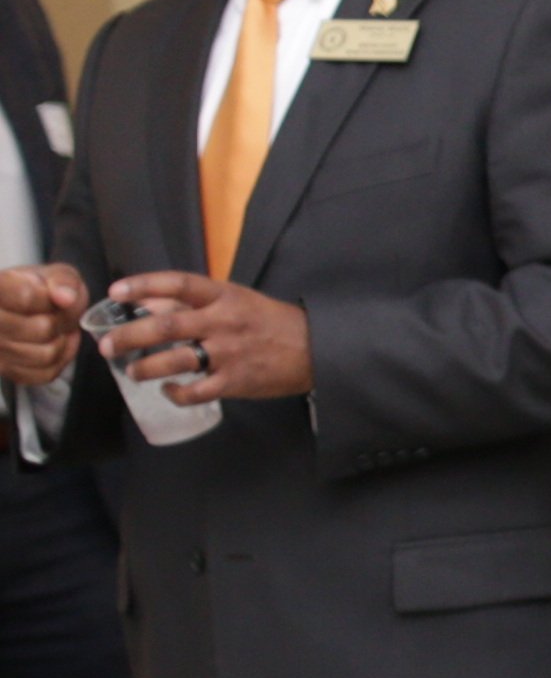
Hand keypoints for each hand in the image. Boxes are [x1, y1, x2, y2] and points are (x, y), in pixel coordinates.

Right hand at [0, 264, 77, 391]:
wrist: (24, 306)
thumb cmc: (38, 287)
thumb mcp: (55, 273)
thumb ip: (63, 281)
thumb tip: (67, 297)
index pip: (26, 297)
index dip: (51, 298)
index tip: (53, 296)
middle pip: (41, 329)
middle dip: (61, 320)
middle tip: (59, 313)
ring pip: (45, 354)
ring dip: (62, 341)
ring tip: (58, 328)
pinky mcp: (5, 370)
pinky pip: (45, 373)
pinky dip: (60, 359)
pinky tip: (55, 343)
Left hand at [99, 270, 309, 406]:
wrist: (316, 350)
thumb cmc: (270, 322)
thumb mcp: (236, 300)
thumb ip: (194, 302)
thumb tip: (148, 304)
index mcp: (224, 297)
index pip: (178, 284)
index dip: (144, 285)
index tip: (115, 291)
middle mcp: (224, 322)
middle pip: (167, 326)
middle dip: (129, 336)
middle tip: (107, 346)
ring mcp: (230, 353)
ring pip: (176, 361)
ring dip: (145, 368)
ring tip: (131, 372)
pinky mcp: (236, 381)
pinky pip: (196, 391)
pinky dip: (176, 393)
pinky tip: (168, 391)